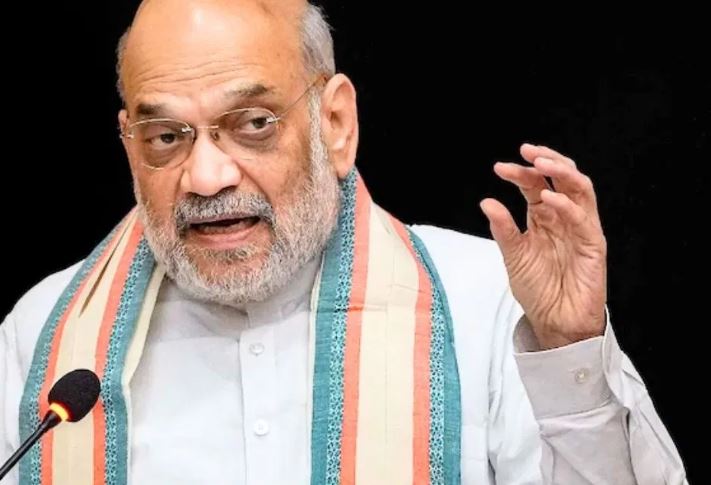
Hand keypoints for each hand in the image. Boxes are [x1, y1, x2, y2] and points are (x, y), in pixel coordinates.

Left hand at [480, 143, 606, 348]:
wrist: (555, 323)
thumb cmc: (538, 291)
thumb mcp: (514, 256)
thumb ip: (503, 230)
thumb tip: (486, 202)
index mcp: (544, 218)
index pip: (535, 185)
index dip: (520, 173)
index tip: (500, 168)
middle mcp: (564, 218)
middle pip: (562, 178)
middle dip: (546, 160)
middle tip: (526, 151)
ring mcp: (580, 229)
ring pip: (580, 189)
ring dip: (561, 172)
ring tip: (539, 164)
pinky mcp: (593, 245)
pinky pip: (584, 219)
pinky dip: (566, 205)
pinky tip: (547, 198)